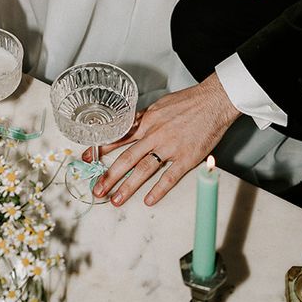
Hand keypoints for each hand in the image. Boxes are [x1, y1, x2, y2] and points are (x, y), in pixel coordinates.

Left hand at [83, 73, 239, 205]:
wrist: (213, 101)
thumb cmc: (188, 101)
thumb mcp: (160, 105)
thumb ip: (144, 118)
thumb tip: (128, 124)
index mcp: (147, 121)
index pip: (119, 137)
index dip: (102, 148)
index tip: (87, 158)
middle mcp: (154, 134)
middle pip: (127, 158)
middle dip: (109, 175)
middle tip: (97, 189)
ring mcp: (170, 147)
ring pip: (144, 169)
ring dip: (128, 186)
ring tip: (116, 200)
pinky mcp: (186, 157)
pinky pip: (169, 177)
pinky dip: (159, 190)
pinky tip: (149, 200)